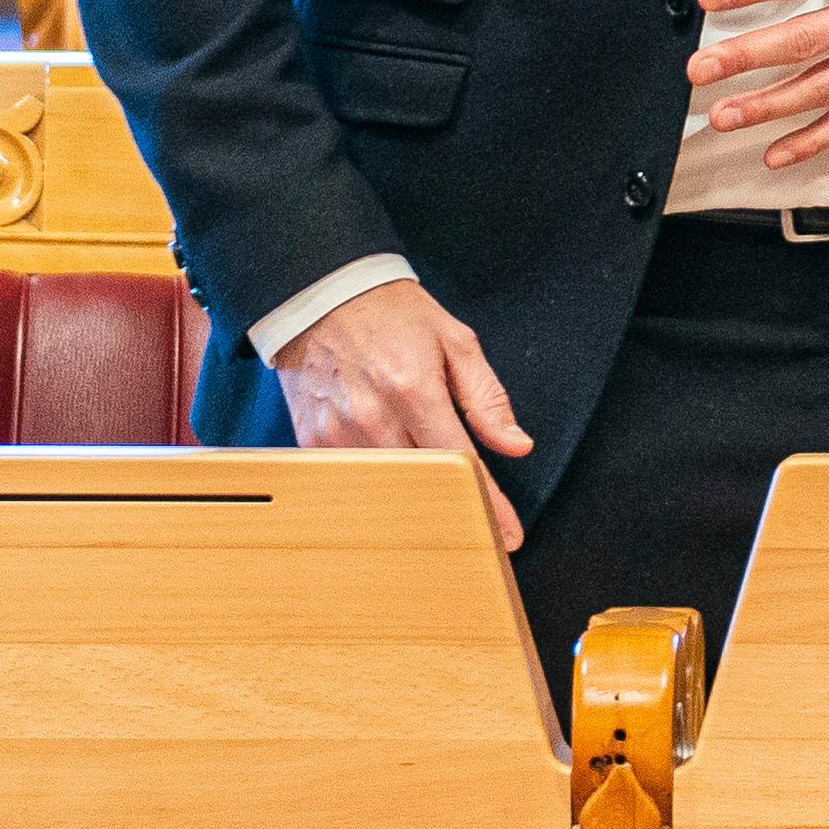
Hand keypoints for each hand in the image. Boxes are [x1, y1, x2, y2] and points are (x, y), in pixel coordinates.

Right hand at [281, 278, 533, 549]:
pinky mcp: (312, 439)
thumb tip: (516, 445)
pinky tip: (397, 491)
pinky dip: (378, 488)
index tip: (508, 535)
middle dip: (456, 514)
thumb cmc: (391, 313)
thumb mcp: (454, 340)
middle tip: (481, 534)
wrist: (319, 293)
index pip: (460, 462)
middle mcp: (372, 416)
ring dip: (416, 506)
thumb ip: (486, 397)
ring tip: (442, 518)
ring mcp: (337, 432)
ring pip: (387, 491)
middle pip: (423, 487)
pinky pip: (353, 479)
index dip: (488, 503)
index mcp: (413, 389)